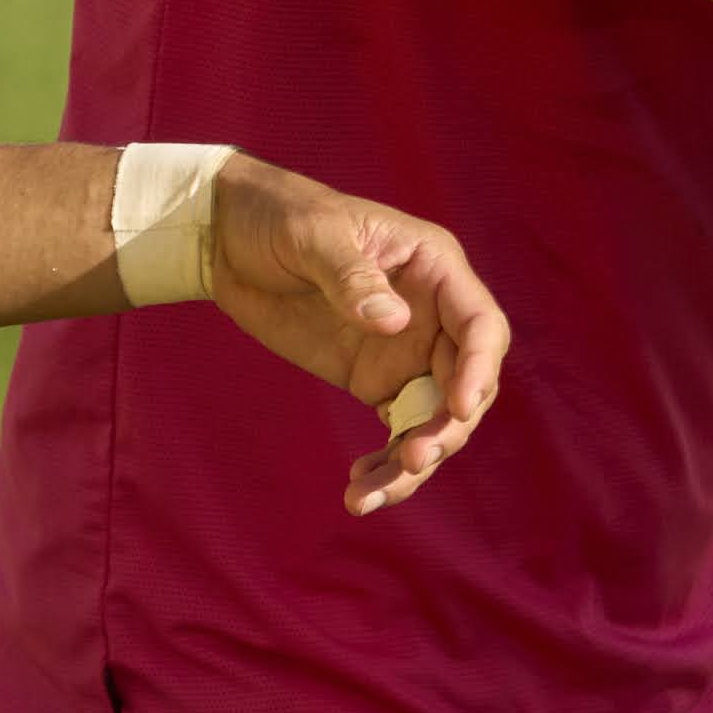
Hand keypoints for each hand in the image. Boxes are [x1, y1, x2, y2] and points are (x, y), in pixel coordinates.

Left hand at [201, 158, 510, 515]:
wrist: (232, 237)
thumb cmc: (281, 217)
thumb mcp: (313, 236)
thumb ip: (352, 277)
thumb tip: (393, 323)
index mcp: (435, 270)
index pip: (481, 326)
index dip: (479, 370)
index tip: (456, 409)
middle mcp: (433, 316)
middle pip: (465, 385)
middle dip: (445, 430)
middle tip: (408, 461)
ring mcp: (405, 353)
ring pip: (433, 421)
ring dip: (413, 464)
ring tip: (370, 495)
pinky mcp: (372, 380)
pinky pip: (395, 432)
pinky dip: (385, 466)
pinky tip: (358, 491)